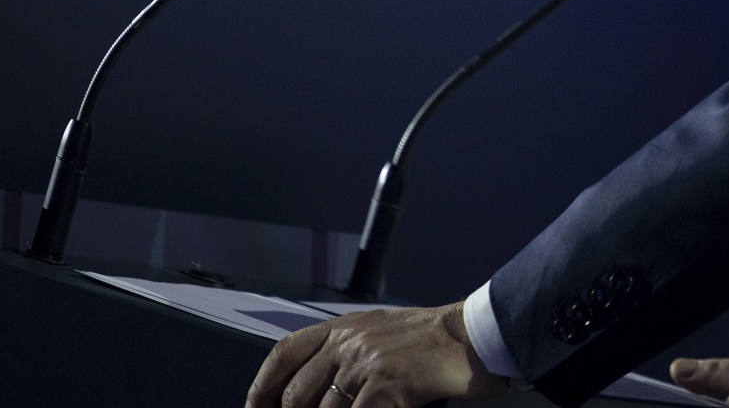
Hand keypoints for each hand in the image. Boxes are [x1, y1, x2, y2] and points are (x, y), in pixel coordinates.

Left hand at [246, 303, 509, 407]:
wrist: (474, 336)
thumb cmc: (433, 340)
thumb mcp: (381, 335)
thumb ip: (347, 356)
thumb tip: (318, 392)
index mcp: (344, 328)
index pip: (285, 354)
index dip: (261, 387)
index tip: (254, 407)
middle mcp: (348, 344)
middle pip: (297, 395)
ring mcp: (365, 365)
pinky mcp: (386, 387)